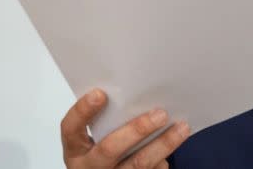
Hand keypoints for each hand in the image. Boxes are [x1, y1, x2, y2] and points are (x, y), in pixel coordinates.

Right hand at [61, 88, 189, 168]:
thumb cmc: (106, 148)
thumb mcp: (100, 135)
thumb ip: (111, 118)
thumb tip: (139, 90)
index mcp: (76, 149)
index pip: (71, 128)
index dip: (82, 111)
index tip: (100, 93)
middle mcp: (90, 167)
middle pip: (110, 149)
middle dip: (137, 130)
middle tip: (160, 114)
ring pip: (138, 164)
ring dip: (163, 144)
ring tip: (181, 127)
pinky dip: (164, 159)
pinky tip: (176, 144)